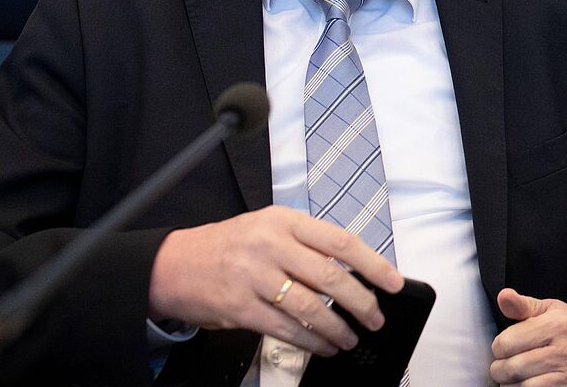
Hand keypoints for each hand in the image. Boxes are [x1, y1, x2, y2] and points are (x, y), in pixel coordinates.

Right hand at [147, 205, 403, 355]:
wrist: (172, 264)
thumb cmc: (230, 246)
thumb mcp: (268, 228)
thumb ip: (306, 245)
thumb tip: (355, 273)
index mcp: (284, 221)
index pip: (340, 241)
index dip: (373, 264)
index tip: (394, 282)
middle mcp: (270, 244)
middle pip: (329, 277)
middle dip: (361, 302)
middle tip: (376, 318)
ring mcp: (253, 276)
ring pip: (310, 307)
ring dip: (337, 328)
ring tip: (350, 339)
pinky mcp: (239, 306)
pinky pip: (284, 328)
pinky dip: (309, 341)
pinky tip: (322, 346)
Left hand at [489, 288, 566, 385]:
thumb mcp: (551, 310)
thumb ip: (523, 306)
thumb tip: (503, 296)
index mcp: (558, 324)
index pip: (507, 342)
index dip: (499, 346)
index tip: (504, 347)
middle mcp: (566, 351)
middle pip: (511, 368)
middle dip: (500, 369)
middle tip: (505, 365)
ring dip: (510, 384)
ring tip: (515, 376)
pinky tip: (528, 384)